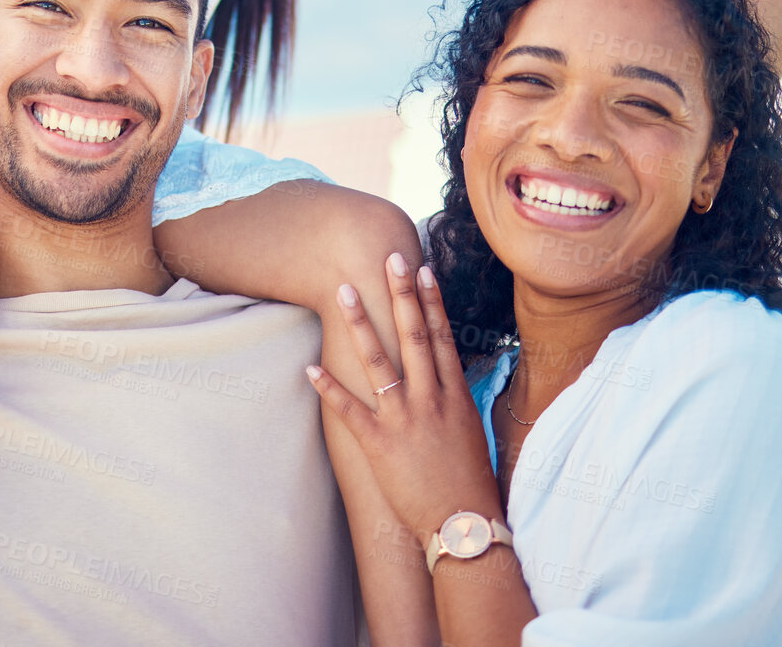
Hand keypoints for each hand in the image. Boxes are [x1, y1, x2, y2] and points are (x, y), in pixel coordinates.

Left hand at [307, 254, 503, 541]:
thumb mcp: (472, 430)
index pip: (442, 337)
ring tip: (342, 293)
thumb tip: (447, 373)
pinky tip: (309, 367)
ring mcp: (404, 419)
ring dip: (359, 325)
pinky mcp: (380, 444)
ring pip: (379, 362)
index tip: (422, 270)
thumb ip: (456, 399)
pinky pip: (349, 410)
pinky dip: (329, 388)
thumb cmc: (471, 481)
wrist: (465, 524)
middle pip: (413, 336)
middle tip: (388, 257)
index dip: (430, 301)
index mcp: (455, 395)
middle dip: (399, 295)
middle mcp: (430, 399)